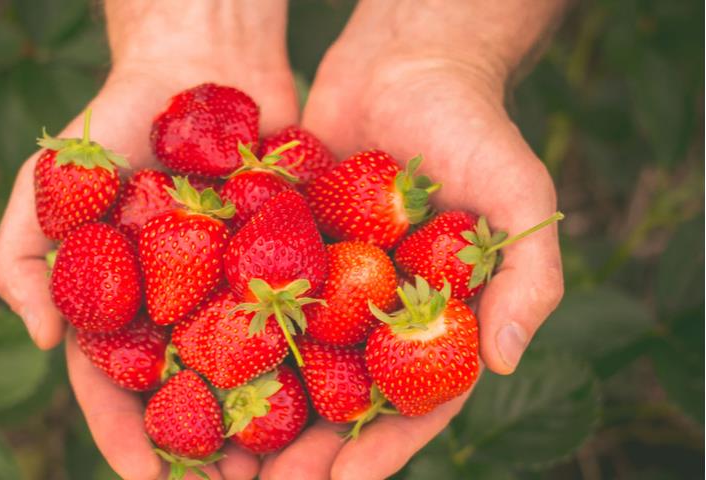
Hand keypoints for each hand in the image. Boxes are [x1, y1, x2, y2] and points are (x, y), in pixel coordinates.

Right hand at [0, 1, 297, 477]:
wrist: (197, 66)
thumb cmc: (113, 121)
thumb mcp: (49, 182)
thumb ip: (24, 255)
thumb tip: (43, 342)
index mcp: (123, 307)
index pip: (117, 388)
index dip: (127, 437)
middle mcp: (181, 310)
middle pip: (191, 397)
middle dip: (208, 449)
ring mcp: (236, 289)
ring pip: (252, 371)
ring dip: (268, 422)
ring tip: (289, 464)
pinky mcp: (287, 261)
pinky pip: (302, 317)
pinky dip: (315, 357)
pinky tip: (337, 392)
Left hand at [261, 1, 565, 477]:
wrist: (404, 60)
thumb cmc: (473, 125)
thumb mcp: (518, 193)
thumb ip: (527, 276)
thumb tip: (506, 359)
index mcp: (433, 319)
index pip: (411, 403)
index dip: (380, 447)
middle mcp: (376, 312)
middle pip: (341, 399)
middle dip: (306, 450)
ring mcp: (328, 284)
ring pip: (290, 363)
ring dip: (258, 410)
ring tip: (220, 454)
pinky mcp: (285, 249)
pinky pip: (254, 299)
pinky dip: (227, 335)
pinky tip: (188, 368)